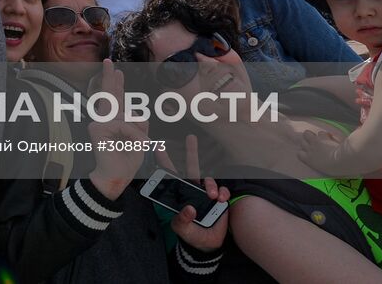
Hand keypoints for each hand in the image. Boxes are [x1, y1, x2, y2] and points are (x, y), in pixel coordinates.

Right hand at [87, 60, 148, 199]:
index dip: (115, 83)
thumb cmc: (127, 160)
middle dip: (110, 78)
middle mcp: (104, 119)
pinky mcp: (97, 128)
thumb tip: (138, 114)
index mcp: (114, 120)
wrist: (116, 178)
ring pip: (128, 115)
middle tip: (109, 62)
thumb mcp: (140, 139)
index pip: (116, 99)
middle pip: (110, 94)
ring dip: (139, 131)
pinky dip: (134, 136)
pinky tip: (133, 145)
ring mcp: (98, 122)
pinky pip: (124, 124)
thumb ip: (138, 124)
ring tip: (138, 144)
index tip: (116, 69)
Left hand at [164, 135, 229, 253]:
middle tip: (191, 137)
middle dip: (191, 151)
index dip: (164, 162)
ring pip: (208, 179)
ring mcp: (207, 194)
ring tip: (212, 196)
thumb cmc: (191, 235)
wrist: (209, 245)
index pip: (170, 176)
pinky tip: (222, 200)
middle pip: (191, 167)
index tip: (158, 148)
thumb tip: (188, 209)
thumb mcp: (182, 229)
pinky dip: (223, 192)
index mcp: (179, 195)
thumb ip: (182, 221)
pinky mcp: (219, 199)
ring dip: (211, 184)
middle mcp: (193, 190)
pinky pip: (222, 190)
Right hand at [297, 128, 344, 175]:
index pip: (300, 154)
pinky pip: (320, 133)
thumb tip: (321, 162)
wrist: (340, 161)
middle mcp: (309, 150)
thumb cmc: (334, 169)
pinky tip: (329, 137)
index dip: (303, 152)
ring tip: (319, 138)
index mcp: (309, 160)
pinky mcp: (322, 137)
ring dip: (312, 135)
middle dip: (307, 142)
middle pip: (302, 142)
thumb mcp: (323, 169)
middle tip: (315, 145)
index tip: (309, 153)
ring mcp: (315, 142)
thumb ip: (318, 163)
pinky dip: (325, 135)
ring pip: (306, 133)